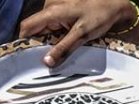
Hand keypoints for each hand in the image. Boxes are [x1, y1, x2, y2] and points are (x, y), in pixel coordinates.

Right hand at [20, 0, 138, 66]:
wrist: (114, 3)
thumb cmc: (100, 16)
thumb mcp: (82, 35)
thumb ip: (63, 48)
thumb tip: (46, 62)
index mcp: (52, 10)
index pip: (27, 26)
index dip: (24, 41)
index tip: (27, 56)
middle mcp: (50, 5)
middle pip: (36, 27)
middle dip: (40, 42)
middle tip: (49, 58)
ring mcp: (56, 5)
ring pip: (45, 26)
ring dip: (50, 38)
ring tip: (62, 48)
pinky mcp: (62, 7)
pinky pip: (54, 22)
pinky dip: (57, 32)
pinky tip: (68, 38)